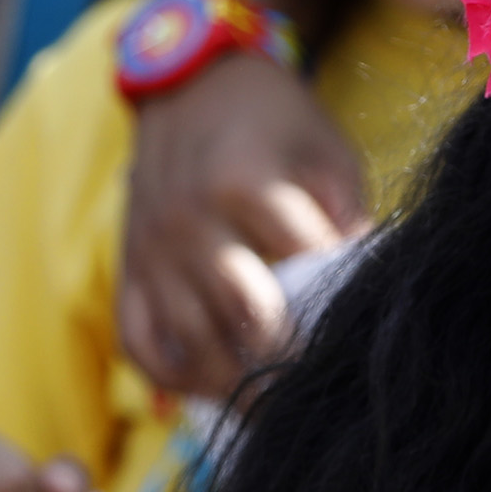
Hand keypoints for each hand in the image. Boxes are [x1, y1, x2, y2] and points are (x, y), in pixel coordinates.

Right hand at [115, 49, 365, 400]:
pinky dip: (174, 377)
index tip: (360, 328)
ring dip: (237, 382)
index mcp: (241, 181)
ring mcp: (151, 252)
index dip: (337, 300)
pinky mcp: (127, 273)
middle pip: (245, 315)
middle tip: (323, 386)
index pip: (302, 264)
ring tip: (275, 404)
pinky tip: (213, 386)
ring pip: (191, 343)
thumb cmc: (270, 120)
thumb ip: (347, 216)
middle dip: (291, 359)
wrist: (186, 86)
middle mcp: (186, 221)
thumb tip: (363, 289)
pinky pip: (141, 346)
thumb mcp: (325, 150)